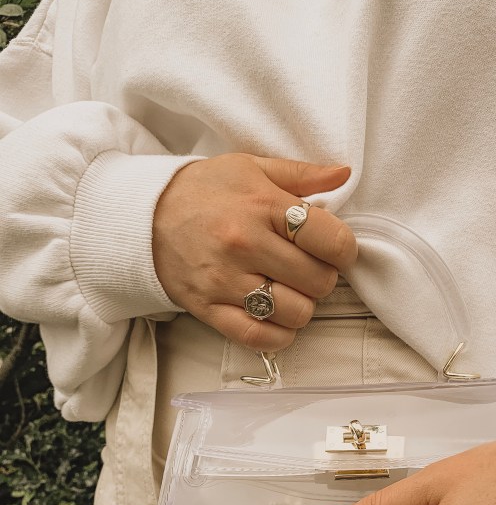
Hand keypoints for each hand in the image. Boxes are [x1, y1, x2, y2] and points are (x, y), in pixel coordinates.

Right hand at [152, 154, 355, 348]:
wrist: (141, 215)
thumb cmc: (204, 190)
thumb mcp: (251, 167)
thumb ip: (301, 174)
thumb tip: (344, 174)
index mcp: (261, 205)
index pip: (330, 239)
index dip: (344, 249)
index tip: (335, 249)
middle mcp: (244, 244)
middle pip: (319, 280)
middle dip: (324, 276)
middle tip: (309, 267)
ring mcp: (225, 280)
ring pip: (295, 312)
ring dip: (303, 306)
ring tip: (291, 290)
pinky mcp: (208, 309)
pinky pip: (259, 337)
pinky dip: (279, 335)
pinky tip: (278, 318)